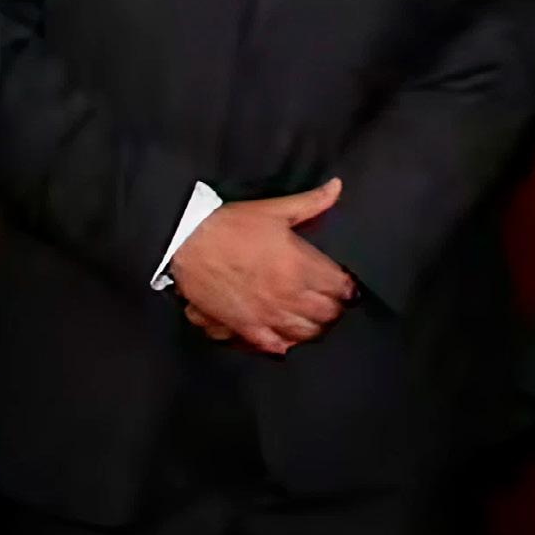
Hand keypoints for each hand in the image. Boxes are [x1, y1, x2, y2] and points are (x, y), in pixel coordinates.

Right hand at [169, 178, 355, 355]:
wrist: (187, 243)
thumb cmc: (230, 226)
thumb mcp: (274, 210)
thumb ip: (311, 202)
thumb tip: (336, 188)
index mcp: (300, 266)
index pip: (341, 288)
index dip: (347, 287)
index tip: (345, 284)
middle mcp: (289, 295)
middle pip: (329, 314)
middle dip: (335, 307)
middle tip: (331, 300)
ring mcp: (268, 315)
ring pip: (308, 334)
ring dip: (315, 326)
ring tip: (312, 318)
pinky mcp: (247, 328)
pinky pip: (276, 346)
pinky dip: (285, 343)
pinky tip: (285, 335)